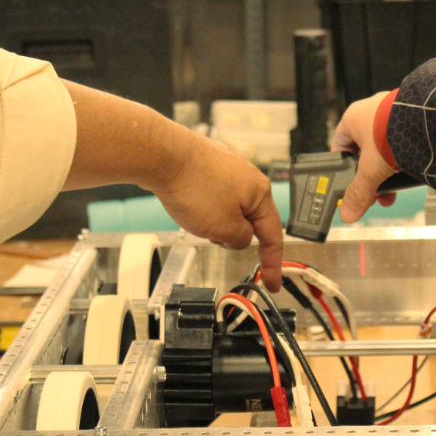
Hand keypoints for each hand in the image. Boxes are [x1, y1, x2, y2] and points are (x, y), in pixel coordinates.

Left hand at [61, 81, 283, 291]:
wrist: (162, 154)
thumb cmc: (193, 185)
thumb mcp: (223, 229)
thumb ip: (240, 240)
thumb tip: (240, 238)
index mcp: (260, 192)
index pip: (273, 235)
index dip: (273, 263)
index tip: (273, 281)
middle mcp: (248, 175)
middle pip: (249, 219)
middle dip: (232, 235)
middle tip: (213, 238)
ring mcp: (228, 166)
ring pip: (228, 207)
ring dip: (215, 220)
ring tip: (194, 214)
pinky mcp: (208, 162)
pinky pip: (212, 193)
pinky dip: (203, 205)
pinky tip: (188, 201)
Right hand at [331, 91, 399, 222]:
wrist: (427, 120)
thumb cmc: (393, 133)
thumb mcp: (371, 170)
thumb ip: (358, 193)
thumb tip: (348, 212)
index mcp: (352, 118)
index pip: (339, 147)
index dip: (343, 170)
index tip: (350, 186)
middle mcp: (370, 112)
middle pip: (364, 153)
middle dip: (370, 177)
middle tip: (375, 193)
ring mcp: (391, 112)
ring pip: (383, 149)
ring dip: (387, 171)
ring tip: (394, 189)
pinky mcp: (410, 117)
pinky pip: (400, 142)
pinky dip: (402, 158)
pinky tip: (407, 172)